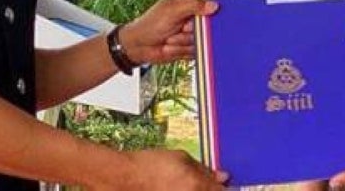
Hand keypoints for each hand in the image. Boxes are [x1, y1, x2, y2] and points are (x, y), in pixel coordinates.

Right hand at [97, 148, 226, 190]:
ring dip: (196, 190)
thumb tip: (222, 176)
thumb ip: (204, 168)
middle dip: (209, 189)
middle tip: (199, 183)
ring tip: (181, 185)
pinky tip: (174, 188)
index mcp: (197, 186)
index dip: (222, 187)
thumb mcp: (180, 157)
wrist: (122, 179)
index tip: (221, 185)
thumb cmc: (147, 166)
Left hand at [120, 0, 217, 64]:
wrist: (138, 46)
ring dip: (182, 42)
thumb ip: (194, 6)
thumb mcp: (172, 11)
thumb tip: (214, 5)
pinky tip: (169, 47)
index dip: (208, 15)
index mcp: (187, 4)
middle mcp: (190, 18)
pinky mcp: (187, 48)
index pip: (208, 7)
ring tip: (169, 39)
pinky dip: (181, 51)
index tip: (202, 20)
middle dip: (191, 31)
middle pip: (207, 27)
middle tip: (179, 29)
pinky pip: (194, 52)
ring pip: (200, 41)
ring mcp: (189, 34)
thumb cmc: (150, 24)